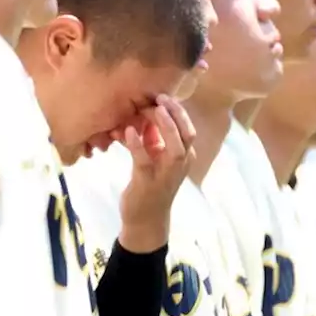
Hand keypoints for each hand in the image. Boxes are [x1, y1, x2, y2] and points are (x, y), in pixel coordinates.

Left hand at [116, 95, 195, 252]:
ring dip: (166, 126)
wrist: (145, 219)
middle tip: (162, 97)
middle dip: (177, 114)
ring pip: (175, 148)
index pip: (187, 129)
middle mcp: (180, 165)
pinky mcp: (148, 182)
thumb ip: (153, 138)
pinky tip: (128, 131)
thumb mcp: (154, 158)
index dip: (178, 111)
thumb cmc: (150, 185)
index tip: (162, 96)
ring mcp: (166, 175)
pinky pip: (144, 160)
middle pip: (188, 135)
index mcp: (183, 157)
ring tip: (154, 109)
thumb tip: (146, 113)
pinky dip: (137, 144)